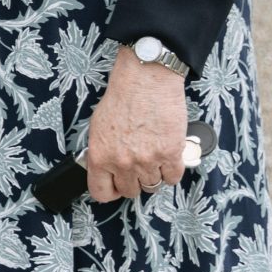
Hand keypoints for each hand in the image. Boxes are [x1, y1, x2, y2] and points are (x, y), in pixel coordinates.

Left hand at [84, 48, 189, 203]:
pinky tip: (168, 155)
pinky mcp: (170, 154)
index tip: (117, 186)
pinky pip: (173, 177)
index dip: (111, 191)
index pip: (101, 192)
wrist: (146, 79)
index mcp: (100, 156)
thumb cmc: (123, 97)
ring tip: (154, 155)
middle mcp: (122, 162)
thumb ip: (102, 152)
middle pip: (131, 191)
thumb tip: (107, 169)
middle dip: (135, 181)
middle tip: (139, 166)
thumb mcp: (98, 127)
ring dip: (154, 173)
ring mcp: (147, 160)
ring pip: (153, 185)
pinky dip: (172, 169)